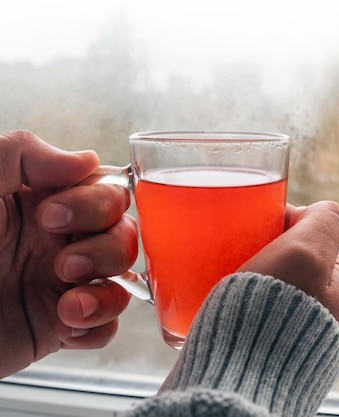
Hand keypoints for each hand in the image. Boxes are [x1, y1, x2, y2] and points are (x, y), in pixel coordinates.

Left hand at [0, 131, 136, 377]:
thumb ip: (24, 154)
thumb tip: (87, 159)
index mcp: (40, 202)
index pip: (104, 189)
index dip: (95, 202)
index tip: (49, 216)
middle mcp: (57, 240)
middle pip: (123, 232)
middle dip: (105, 248)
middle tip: (62, 264)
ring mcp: (61, 284)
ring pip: (123, 277)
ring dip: (107, 289)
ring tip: (69, 302)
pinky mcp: (60, 326)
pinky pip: (107, 325)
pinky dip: (98, 326)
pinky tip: (67, 326)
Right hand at [238, 201, 338, 350]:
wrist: (242, 382)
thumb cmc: (274, 315)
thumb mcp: (306, 251)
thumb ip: (324, 219)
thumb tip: (317, 211)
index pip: (316, 236)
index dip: (283, 226)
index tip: (254, 232)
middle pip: (300, 264)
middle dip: (270, 256)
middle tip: (238, 259)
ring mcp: (316, 340)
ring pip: (284, 292)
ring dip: (259, 284)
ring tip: (231, 286)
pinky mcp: (289, 358)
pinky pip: (271, 320)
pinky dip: (253, 311)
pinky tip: (234, 314)